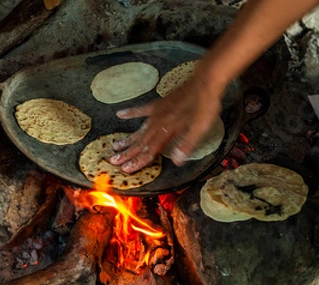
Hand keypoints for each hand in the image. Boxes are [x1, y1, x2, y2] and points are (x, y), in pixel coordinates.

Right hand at [108, 76, 222, 172]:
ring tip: (115, 146)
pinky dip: (130, 112)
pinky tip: (120, 114)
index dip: (138, 161)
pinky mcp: (158, 104)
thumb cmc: (205, 106)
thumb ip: (187, 144)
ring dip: (127, 139)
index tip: (126, 169)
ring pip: (139, 130)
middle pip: (140, 142)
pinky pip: (141, 110)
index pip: (150, 150)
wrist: (204, 82)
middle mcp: (159, 124)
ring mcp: (157, 113)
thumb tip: (177, 161)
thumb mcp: (200, 128)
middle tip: (112, 161)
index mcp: (168, 131)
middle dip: (127, 153)